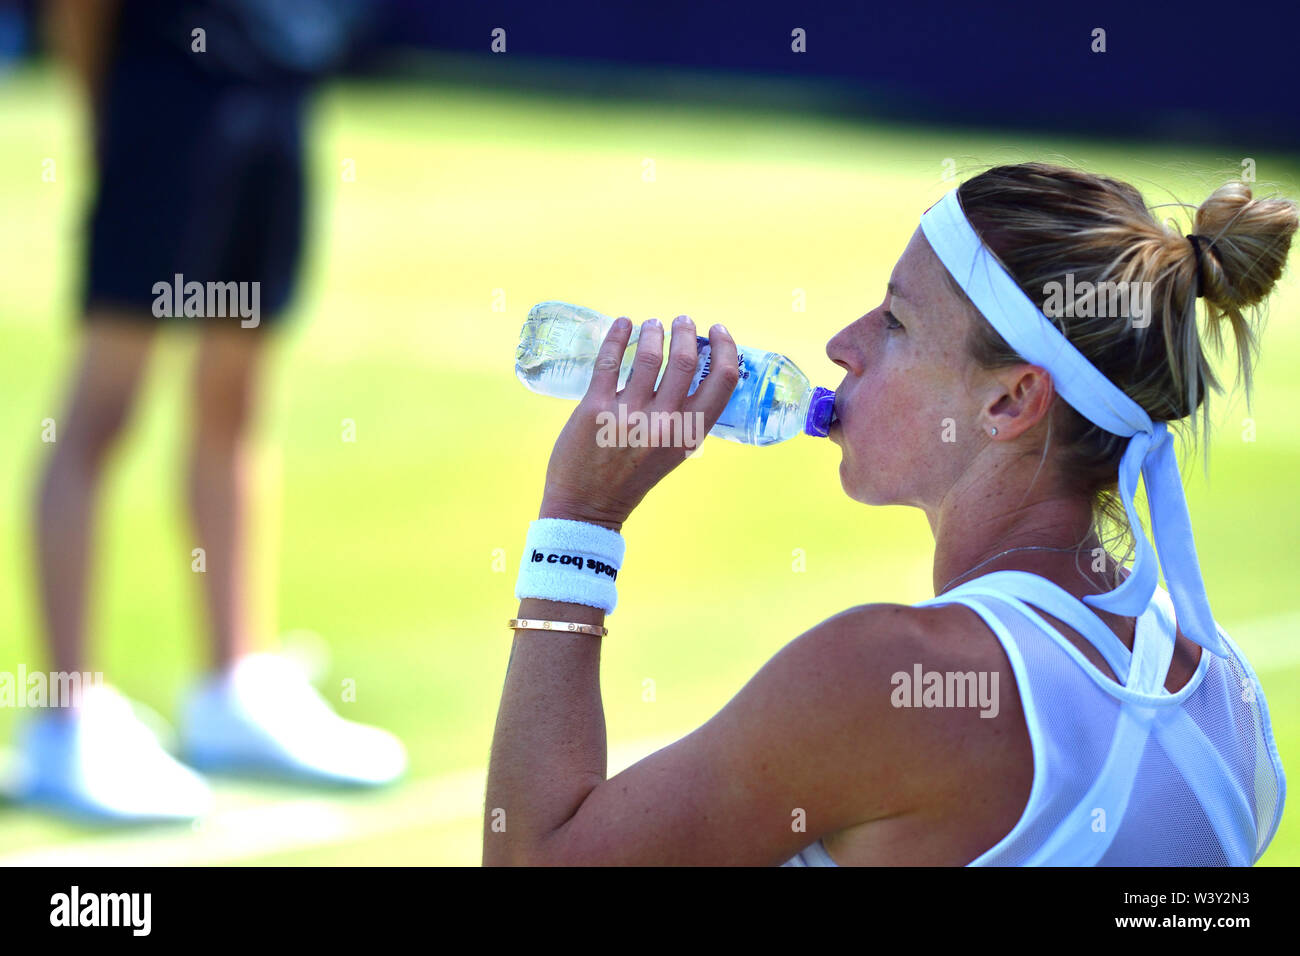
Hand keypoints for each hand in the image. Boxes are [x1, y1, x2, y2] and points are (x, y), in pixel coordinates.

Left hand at [538, 315, 740, 530]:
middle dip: (686, 332)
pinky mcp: (594, 407)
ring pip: (649, 355)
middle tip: (682, 321)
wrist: (588, 506)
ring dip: (654, 331)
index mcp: (689, 434)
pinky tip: (623, 324)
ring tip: (652, 324)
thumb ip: (685, 418)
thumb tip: (692, 372)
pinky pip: (609, 360)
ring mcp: (629, 414)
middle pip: (686, 360)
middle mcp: (664, 423)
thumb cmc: (632, 478)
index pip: (722, 381)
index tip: (718, 332)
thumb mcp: (673, 452)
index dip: (725, 349)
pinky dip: (618, 335)